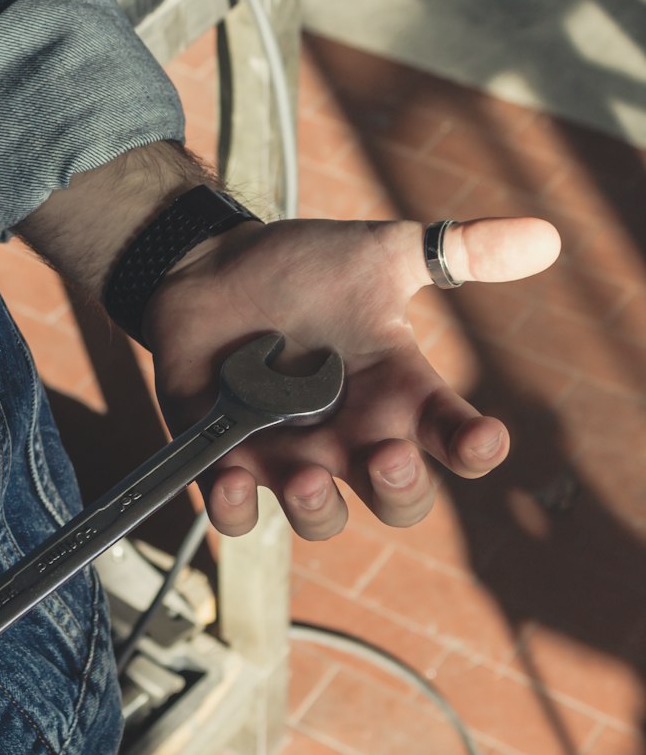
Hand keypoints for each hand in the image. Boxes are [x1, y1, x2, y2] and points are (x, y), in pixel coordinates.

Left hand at [144, 216, 560, 538]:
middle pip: (398, 499)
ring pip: (320, 518)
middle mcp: (353, 436)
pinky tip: (230, 479)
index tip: (484, 437)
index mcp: (397, 394)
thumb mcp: (379, 254)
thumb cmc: (301, 268)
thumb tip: (545, 236)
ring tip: (308, 477)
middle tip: (390, 457)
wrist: (209, 265)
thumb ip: (456, 251)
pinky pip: (236, 512)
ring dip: (317, 510)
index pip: (454, 437)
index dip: (475, 447)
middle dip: (400, 490)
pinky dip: (234, 507)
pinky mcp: (228, 460)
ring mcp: (291, 456)